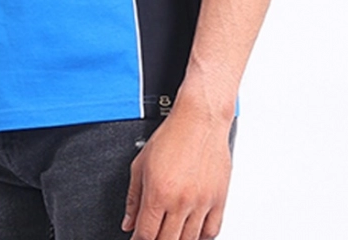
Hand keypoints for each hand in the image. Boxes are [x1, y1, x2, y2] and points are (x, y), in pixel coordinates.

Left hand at [122, 103, 232, 239]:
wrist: (200, 119)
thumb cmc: (172, 135)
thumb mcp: (141, 164)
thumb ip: (133, 197)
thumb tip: (129, 222)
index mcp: (158, 192)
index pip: (146, 234)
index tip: (137, 239)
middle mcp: (180, 201)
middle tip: (153, 235)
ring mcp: (201, 202)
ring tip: (170, 233)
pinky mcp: (219, 199)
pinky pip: (211, 231)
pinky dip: (201, 237)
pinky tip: (192, 233)